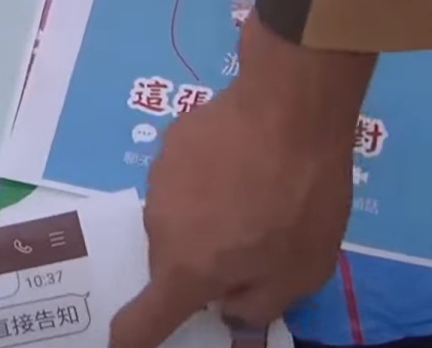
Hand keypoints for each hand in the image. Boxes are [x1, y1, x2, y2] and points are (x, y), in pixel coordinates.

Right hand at [110, 14, 369, 346]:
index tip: (128, 344)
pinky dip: (206, 176)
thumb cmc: (301, 198)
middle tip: (251, 240)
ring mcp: (159, 181)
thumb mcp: (303, 271)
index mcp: (187, 269)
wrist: (289, 107)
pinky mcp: (169, 143)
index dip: (131, 341)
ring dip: (204, 216)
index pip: (138, 324)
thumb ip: (256, 303)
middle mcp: (160, 229)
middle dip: (200, 263)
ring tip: (252, 189)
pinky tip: (243, 155)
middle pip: (170, 263)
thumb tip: (228, 303)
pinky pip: (184, 176)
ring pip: (178, 217)